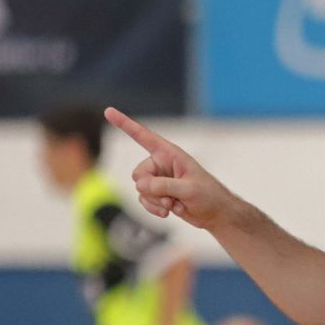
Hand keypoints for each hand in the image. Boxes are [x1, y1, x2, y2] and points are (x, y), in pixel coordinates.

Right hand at [105, 108, 237, 229]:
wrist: (216, 214)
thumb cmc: (208, 196)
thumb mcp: (189, 189)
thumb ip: (164, 186)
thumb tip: (140, 186)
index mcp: (170, 153)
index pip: (143, 136)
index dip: (125, 124)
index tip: (108, 111)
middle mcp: (161, 164)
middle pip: (139, 174)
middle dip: (151, 189)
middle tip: (170, 198)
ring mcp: (159, 180)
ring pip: (141, 190)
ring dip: (155, 201)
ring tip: (174, 205)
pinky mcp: (158, 194)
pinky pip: (144, 200)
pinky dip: (154, 209)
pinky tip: (170, 212)